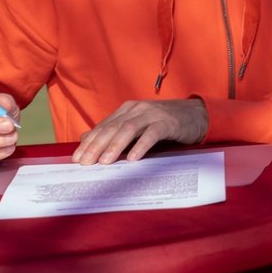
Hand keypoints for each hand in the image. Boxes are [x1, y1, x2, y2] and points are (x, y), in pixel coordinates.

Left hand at [71, 99, 207, 165]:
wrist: (194, 115)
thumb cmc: (162, 124)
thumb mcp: (137, 126)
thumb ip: (115, 132)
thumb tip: (87, 139)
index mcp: (126, 110)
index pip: (104, 126)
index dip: (89, 142)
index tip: (77, 159)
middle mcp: (136, 109)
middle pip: (112, 127)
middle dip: (97, 145)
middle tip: (86, 163)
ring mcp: (151, 114)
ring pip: (129, 129)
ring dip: (115, 146)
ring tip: (105, 162)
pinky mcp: (167, 122)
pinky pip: (152, 134)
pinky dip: (141, 146)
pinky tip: (133, 159)